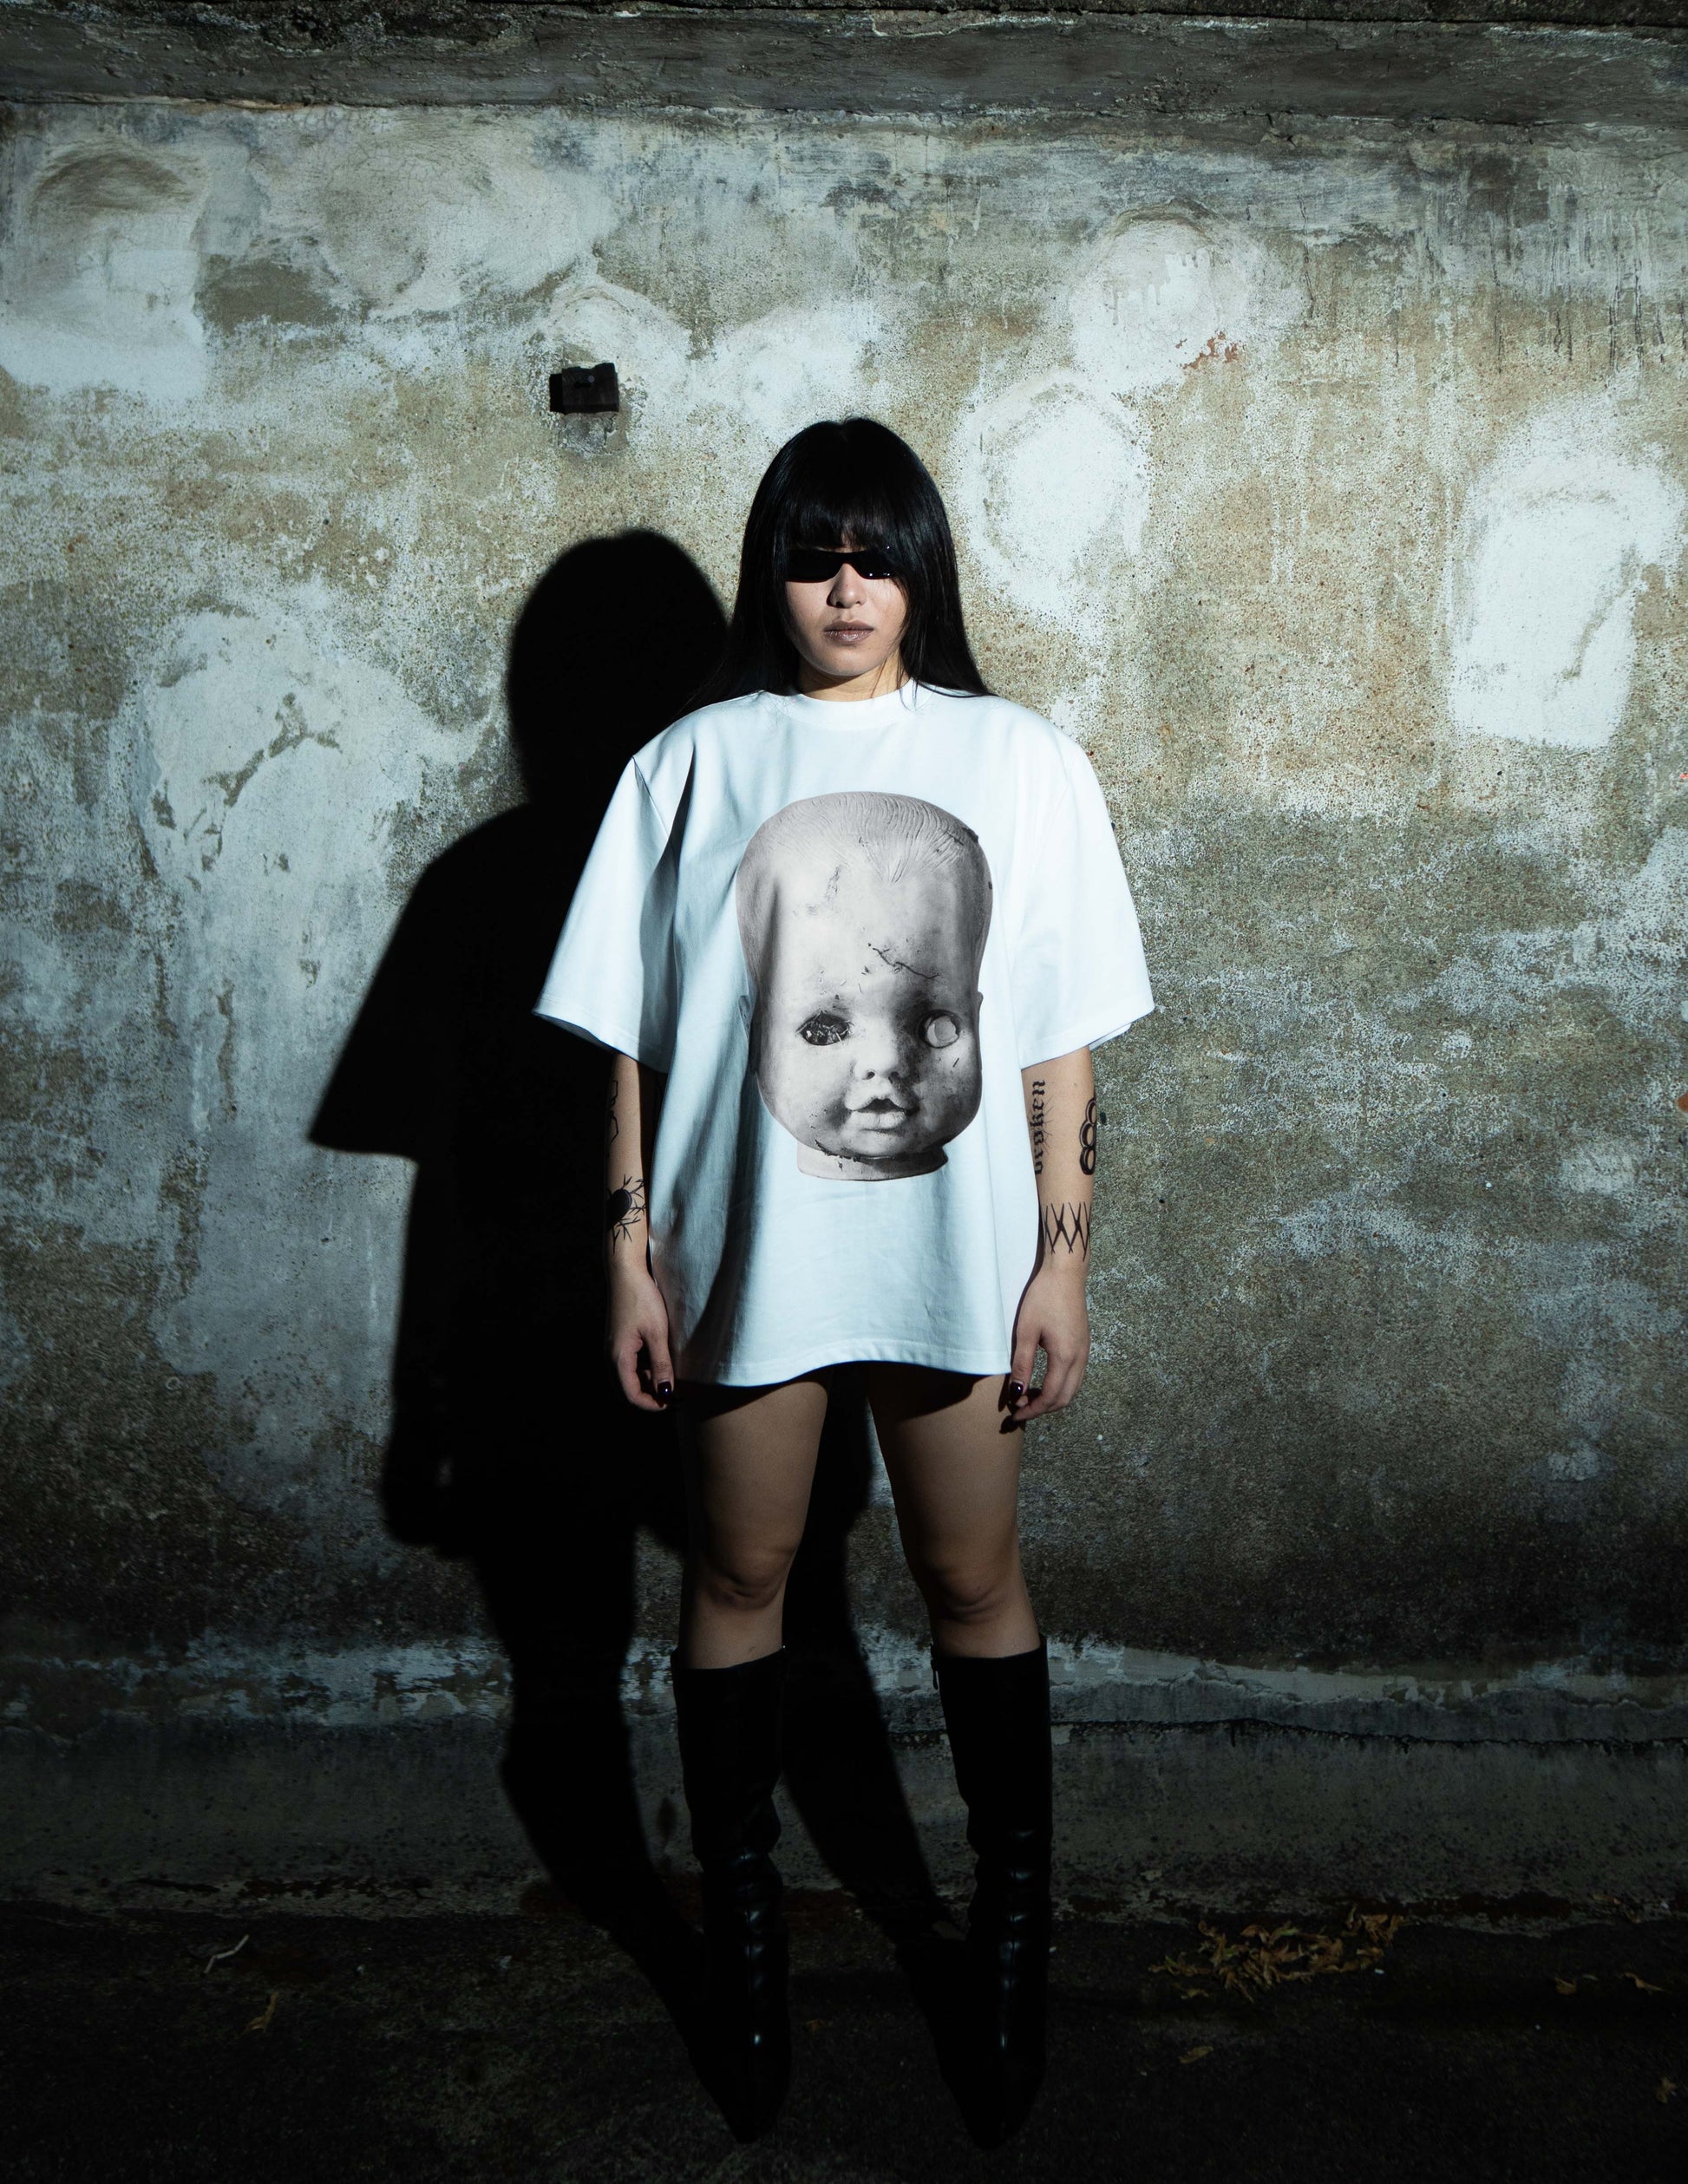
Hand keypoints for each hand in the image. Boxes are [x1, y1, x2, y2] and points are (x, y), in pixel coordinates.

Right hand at [607, 1265, 674, 1411]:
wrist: (625, 1272)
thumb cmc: (642, 1299)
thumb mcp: (657, 1333)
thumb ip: (661, 1364)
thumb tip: (666, 1392)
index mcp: (618, 1358)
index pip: (632, 1395)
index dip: (652, 1404)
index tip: (672, 1403)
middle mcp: (611, 1357)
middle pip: (628, 1389)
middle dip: (649, 1395)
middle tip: (673, 1393)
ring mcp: (613, 1348)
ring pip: (628, 1377)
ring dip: (647, 1382)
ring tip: (669, 1376)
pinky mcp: (617, 1340)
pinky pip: (628, 1364)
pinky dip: (643, 1369)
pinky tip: (659, 1361)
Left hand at [1003, 1264, 1089, 1425]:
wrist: (1066, 1274)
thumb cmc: (1043, 1298)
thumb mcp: (1026, 1332)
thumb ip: (1022, 1365)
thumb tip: (1017, 1394)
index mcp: (1066, 1357)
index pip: (1051, 1397)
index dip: (1032, 1411)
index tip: (1014, 1416)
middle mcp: (1080, 1358)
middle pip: (1065, 1398)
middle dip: (1043, 1410)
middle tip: (1020, 1411)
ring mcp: (1085, 1352)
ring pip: (1072, 1389)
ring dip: (1052, 1399)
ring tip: (1029, 1397)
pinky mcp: (1084, 1345)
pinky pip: (1075, 1376)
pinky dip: (1060, 1387)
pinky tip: (1044, 1382)